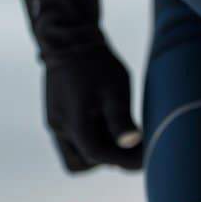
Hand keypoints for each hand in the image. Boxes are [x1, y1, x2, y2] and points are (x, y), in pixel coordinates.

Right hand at [43, 48, 143, 172]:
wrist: (69, 39)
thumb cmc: (96, 63)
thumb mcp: (115, 90)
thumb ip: (121, 120)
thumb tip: (133, 143)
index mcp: (73, 122)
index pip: (98, 156)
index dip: (123, 159)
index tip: (145, 154)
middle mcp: (59, 127)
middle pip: (84, 162)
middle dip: (109, 158)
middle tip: (132, 143)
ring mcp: (55, 123)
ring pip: (75, 155)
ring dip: (97, 151)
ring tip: (118, 132)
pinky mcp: (56, 117)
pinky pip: (72, 140)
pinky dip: (90, 139)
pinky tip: (107, 122)